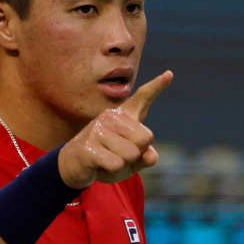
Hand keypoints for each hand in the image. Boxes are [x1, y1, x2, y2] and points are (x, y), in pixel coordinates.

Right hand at [58, 71, 173, 188]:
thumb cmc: (107, 160)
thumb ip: (146, 157)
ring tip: (106, 159)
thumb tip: (151, 155)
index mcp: (123, 116)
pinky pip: (116, 163)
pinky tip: (99, 165)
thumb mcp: (131, 161)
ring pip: (131, 153)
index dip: (156, 86)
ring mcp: (97, 128)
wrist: (74, 168)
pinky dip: (112, 170)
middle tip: (116, 154)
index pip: (142, 98)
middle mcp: (110, 116)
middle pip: (146, 137)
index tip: (169, 74)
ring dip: (122, 163)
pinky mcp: (88, 145)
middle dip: (136, 153)